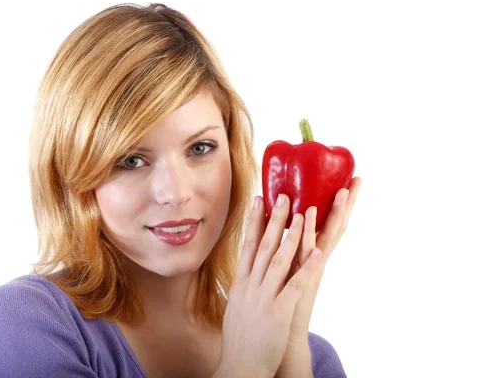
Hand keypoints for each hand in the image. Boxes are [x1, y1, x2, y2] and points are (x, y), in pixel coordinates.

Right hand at [215, 193, 321, 377]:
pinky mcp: (279, 312)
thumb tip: (246, 273)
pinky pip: (295, 285)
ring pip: (279, 259)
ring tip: (303, 212)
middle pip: (264, 246)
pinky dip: (307, 267)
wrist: (240, 368)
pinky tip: (318, 252)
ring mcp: (264, 297)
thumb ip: (244, 286)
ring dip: (292, 235)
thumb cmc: (240, 340)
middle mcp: (251, 285)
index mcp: (241, 283)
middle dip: (274, 218)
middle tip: (283, 194)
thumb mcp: (237, 306)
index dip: (254, 222)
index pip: (248, 245)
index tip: (259, 199)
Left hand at [276, 177, 361, 376]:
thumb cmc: (281, 305)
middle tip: (358, 179)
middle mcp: (315, 261)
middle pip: (334, 226)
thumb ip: (286, 252)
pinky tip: (307, 215)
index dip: (338, 204)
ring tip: (342, 190)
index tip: (349, 180)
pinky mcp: (302, 279)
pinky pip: (305, 252)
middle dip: (346, 204)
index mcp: (311, 256)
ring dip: (332, 214)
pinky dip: (307, 233)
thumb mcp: (285, 271)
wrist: (283, 339)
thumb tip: (277, 230)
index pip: (328, 224)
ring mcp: (310, 270)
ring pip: (323, 236)